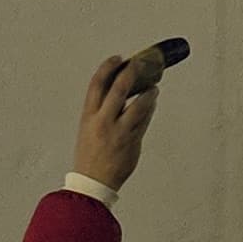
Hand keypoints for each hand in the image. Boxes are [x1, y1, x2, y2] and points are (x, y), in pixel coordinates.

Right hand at [71, 54, 157, 192]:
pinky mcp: (133, 142)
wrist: (93, 182)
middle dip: (132, 72)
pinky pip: (145, 120)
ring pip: (139, 105)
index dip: (107, 68)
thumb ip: (102, 110)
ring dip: (149, 92)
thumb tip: (120, 91)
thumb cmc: (90, 154)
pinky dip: (150, 109)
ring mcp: (119, 132)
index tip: (117, 58)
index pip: (97, 85)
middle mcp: (103, 122)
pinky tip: (152, 104)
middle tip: (140, 63)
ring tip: (154, 87)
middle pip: (120, 89)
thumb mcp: (88, 128)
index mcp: (89, 116)